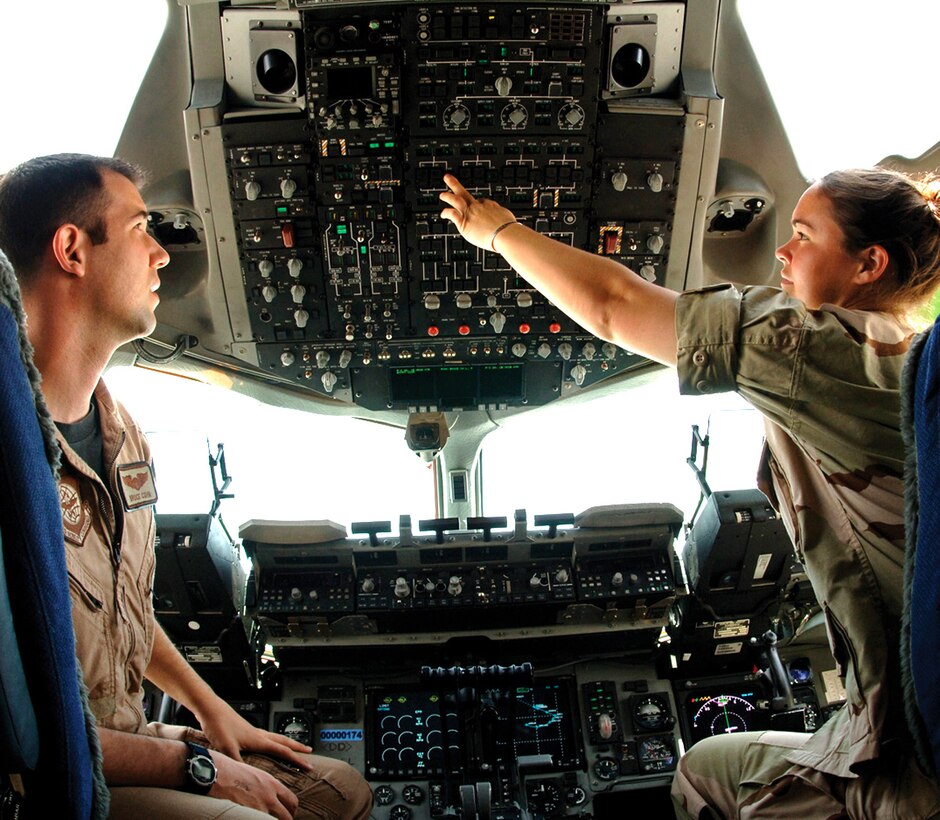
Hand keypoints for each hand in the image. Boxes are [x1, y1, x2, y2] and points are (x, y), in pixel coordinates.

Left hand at [196, 696, 313, 770]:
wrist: (211, 710)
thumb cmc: (220, 725)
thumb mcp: (228, 748)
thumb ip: (238, 763)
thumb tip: (247, 775)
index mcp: (259, 739)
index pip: (283, 751)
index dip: (297, 760)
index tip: (308, 765)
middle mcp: (259, 734)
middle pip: (284, 741)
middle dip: (298, 747)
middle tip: (309, 751)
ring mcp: (253, 731)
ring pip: (276, 737)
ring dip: (287, 743)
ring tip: (293, 747)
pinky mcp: (246, 730)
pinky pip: (267, 737)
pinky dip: (273, 741)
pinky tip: (267, 745)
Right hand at [210, 750, 298, 819]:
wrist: (219, 773)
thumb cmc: (233, 772)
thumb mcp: (256, 774)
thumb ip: (265, 786)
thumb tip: (269, 795)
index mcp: (272, 784)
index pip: (292, 800)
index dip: (292, 810)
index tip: (289, 814)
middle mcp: (270, 796)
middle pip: (287, 815)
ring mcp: (260, 807)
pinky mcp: (248, 814)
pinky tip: (252, 819)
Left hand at [439, 174, 518, 249]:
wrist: (505, 233)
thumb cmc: (509, 229)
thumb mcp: (508, 218)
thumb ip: (502, 217)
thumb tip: (505, 219)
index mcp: (490, 205)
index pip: (481, 202)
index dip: (478, 204)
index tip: (476, 208)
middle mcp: (478, 207)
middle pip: (464, 193)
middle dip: (455, 185)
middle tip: (448, 178)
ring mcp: (470, 213)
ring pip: (455, 200)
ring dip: (447, 196)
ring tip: (442, 195)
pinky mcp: (464, 222)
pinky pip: (452, 214)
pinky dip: (446, 213)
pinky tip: (442, 214)